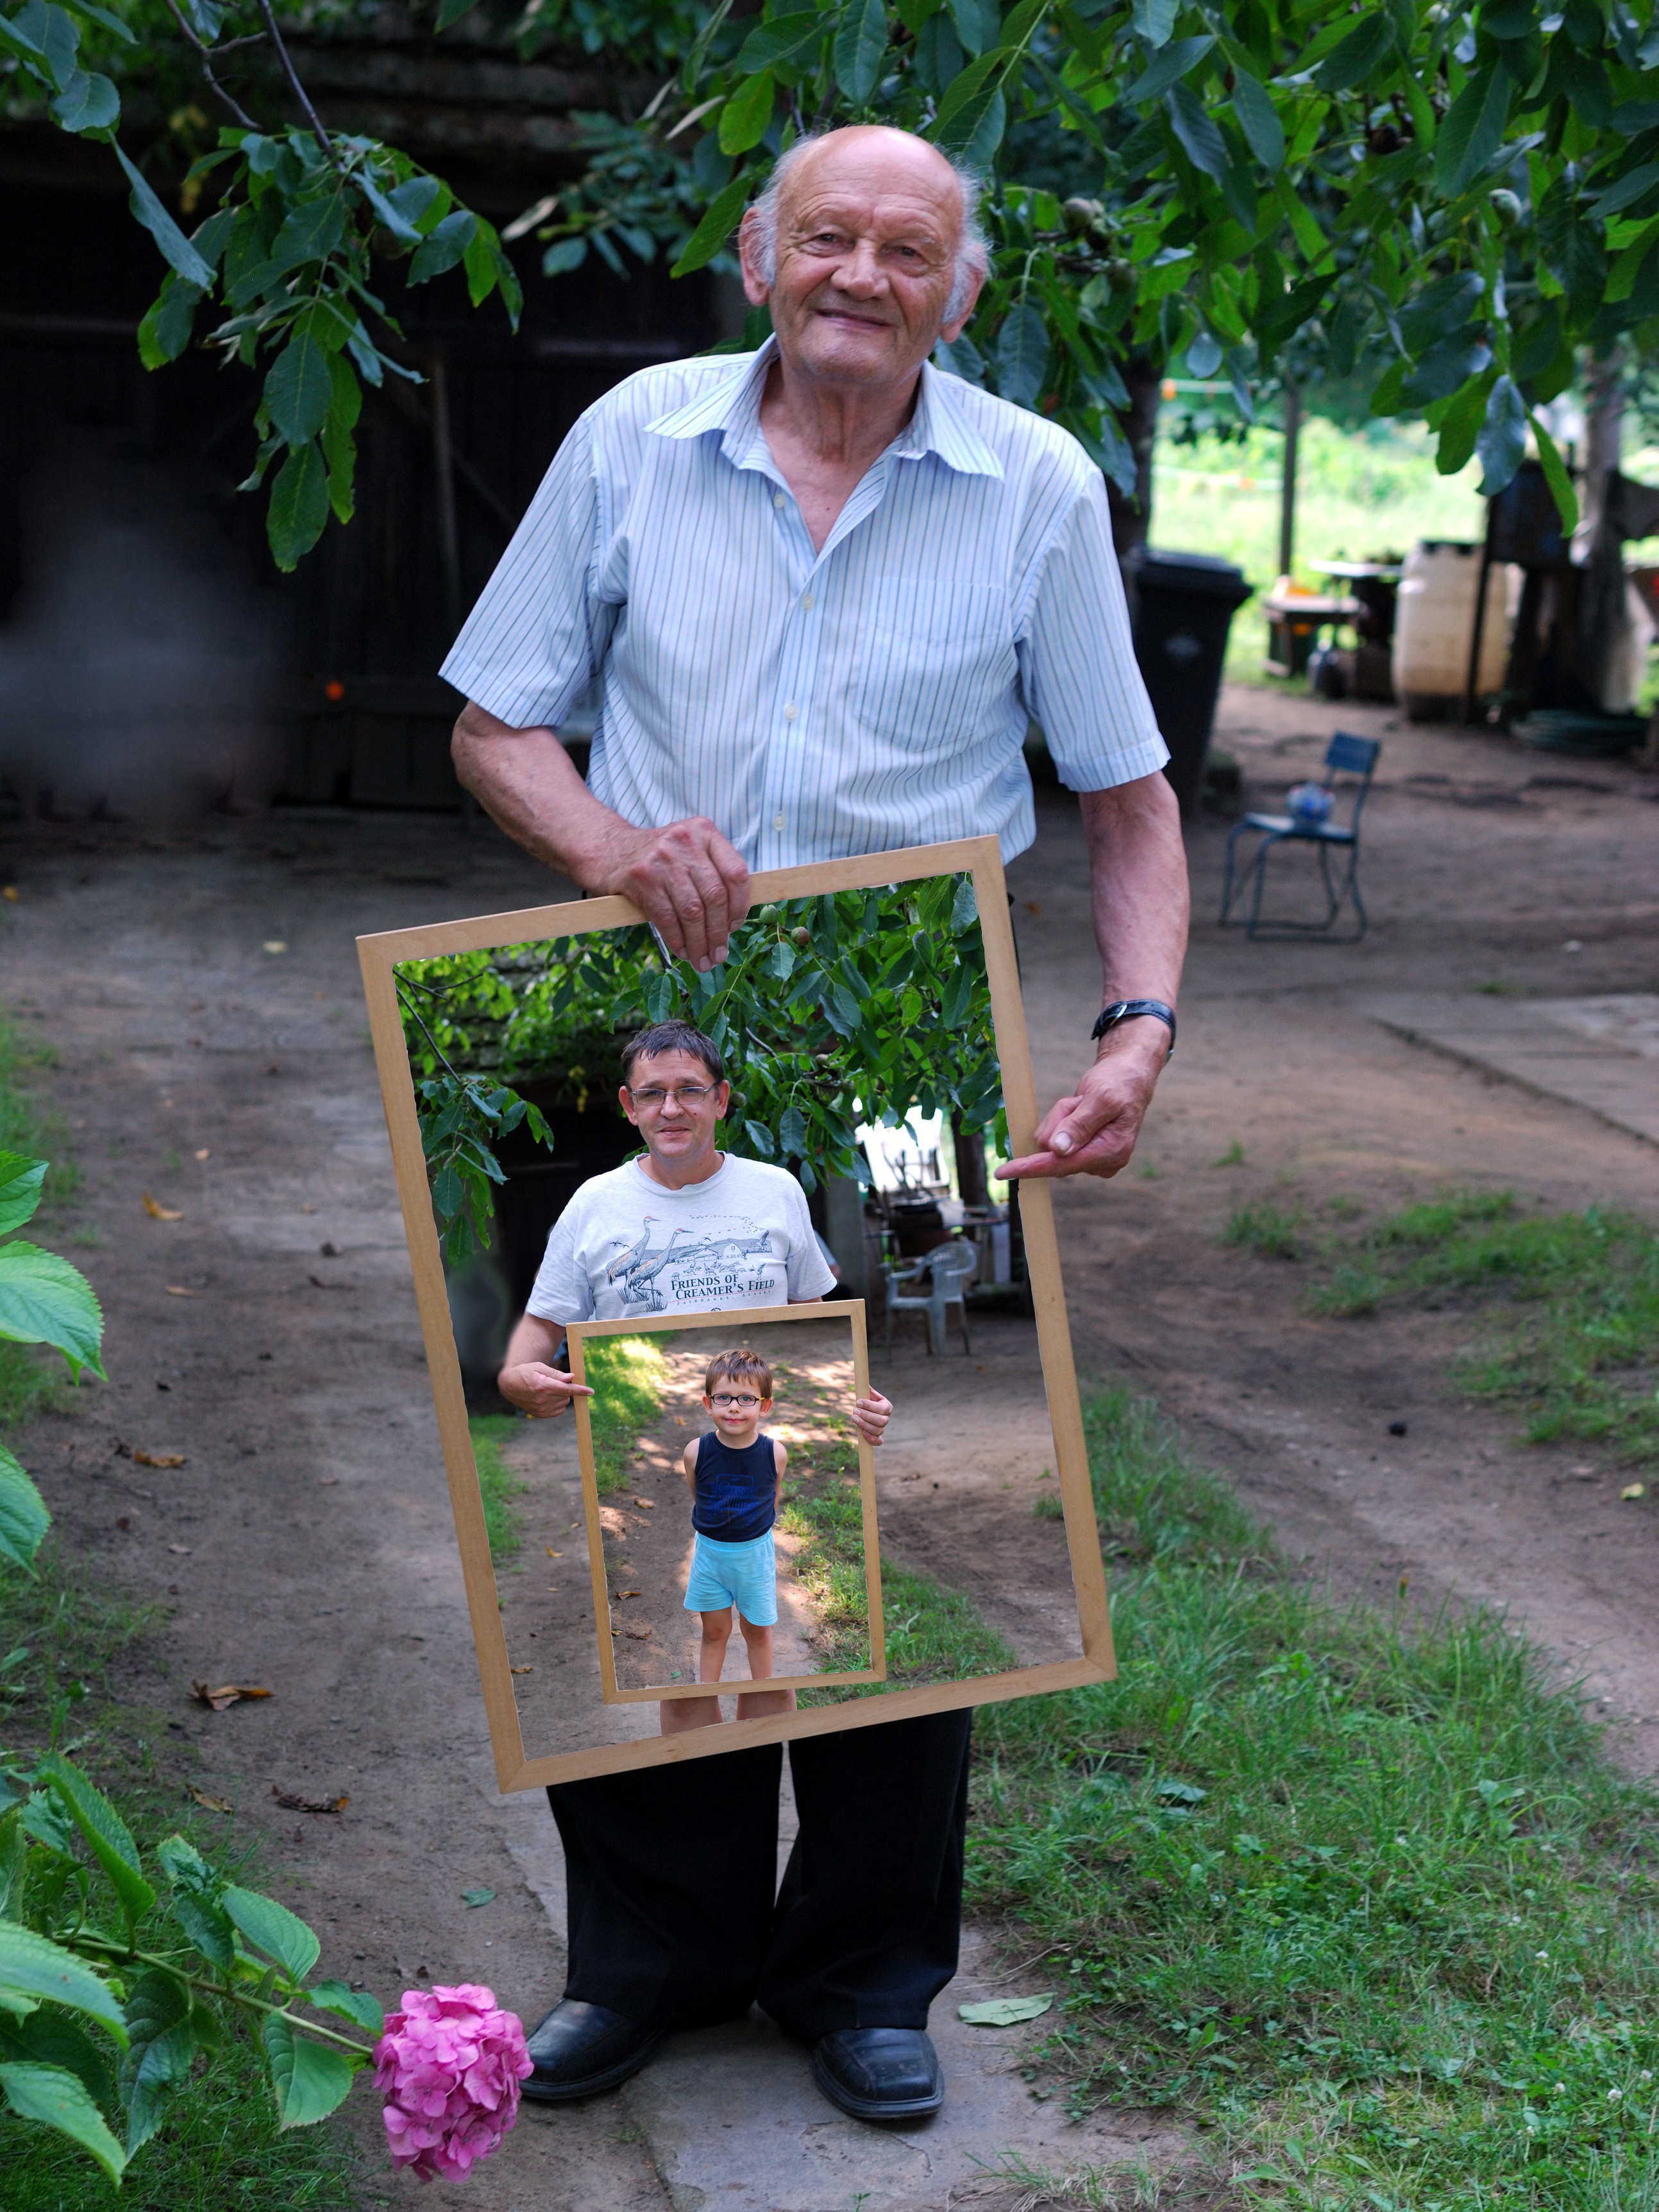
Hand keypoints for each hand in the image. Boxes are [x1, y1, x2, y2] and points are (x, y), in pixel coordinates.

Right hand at [498, 1363, 594, 1417]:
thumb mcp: (540, 1367)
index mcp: (543, 1386)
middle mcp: (542, 1399)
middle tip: (554, 1382)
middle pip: (566, 1395)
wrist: (509, 1385)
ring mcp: (541, 1409)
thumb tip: (571, 1378)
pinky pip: (559, 1410)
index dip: (580, 1390)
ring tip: (547, 1389)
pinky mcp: (540, 1415)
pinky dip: (558, 1404)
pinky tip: (547, 1398)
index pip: (566, 1389)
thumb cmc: (526, 1372)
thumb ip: (556, 1374)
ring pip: (564, 1402)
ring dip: (561, 1396)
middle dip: (565, 1388)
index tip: (591, 1392)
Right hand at [588, 815, 750, 972]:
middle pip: (714, 896)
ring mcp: (661, 858)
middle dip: (718, 933)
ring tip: (702, 960)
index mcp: (704, 831)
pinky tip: (682, 951)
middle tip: (719, 955)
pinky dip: (677, 940)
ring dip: (699, 943)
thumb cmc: (660, 859)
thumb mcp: (690, 852)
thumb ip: (714, 874)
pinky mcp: (641, 877)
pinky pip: (667, 918)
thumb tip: (733, 922)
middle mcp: (685, 841)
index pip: (736, 872)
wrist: (610, 850)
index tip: (734, 927)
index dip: (740, 906)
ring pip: (691, 911)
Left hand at [850, 1389, 891, 1445]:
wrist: (865, 1411)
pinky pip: (879, 1441)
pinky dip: (872, 1439)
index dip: (870, 1406)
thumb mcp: (867, 1393)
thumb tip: (862, 1383)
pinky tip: (863, 1433)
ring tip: (854, 1418)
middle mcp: (886, 1418)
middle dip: (866, 1416)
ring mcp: (882, 1428)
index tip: (858, 1402)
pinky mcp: (877, 1437)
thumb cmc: (866, 1400)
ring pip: (878, 1430)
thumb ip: (866, 1389)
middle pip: (881, 1421)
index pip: (882, 1408)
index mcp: (887, 1406)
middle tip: (854, 1410)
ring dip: (865, 1425)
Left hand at [999, 1027, 1169, 1179]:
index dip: (1031, 1167)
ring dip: (1061, 1117)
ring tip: (1082, 1102)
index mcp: (1111, 1152)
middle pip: (1053, 1150)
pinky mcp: (1082, 1152)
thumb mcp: (1100, 1098)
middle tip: (1078, 1101)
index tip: (1003, 1172)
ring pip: (1051, 1142)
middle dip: (1059, 1120)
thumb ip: (1079, 1125)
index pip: (1062, 1165)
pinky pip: (1055, 1138)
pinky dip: (1061, 1119)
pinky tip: (1079, 1108)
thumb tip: (1058, 1150)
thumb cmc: (1118, 1083)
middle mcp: (1102, 1162)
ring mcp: (1092, 1158)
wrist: (1128, 1076)